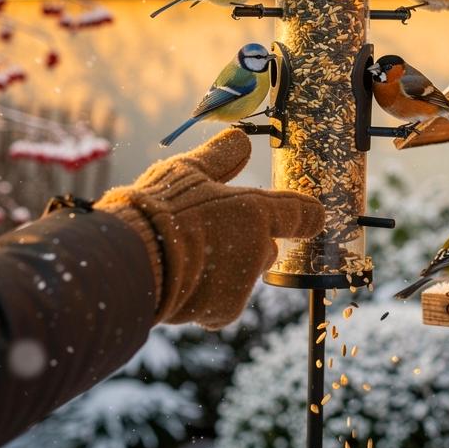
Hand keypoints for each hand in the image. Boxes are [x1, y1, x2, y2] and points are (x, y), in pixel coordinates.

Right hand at [97, 128, 321, 328]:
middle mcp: (258, 249)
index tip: (314, 216)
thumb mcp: (189, 170)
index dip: (307, 214)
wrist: (134, 258)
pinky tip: (180, 280)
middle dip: (245, 245)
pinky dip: (205, 295)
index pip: (298, 213)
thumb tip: (241, 136)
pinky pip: (221, 303)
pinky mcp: (224, 311)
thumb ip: (221, 156)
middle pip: (266, 249)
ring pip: (243, 277)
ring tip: (186, 257)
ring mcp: (243, 283)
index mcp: (256, 210)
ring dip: (223, 269)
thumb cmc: (161, 208)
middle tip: (210, 235)